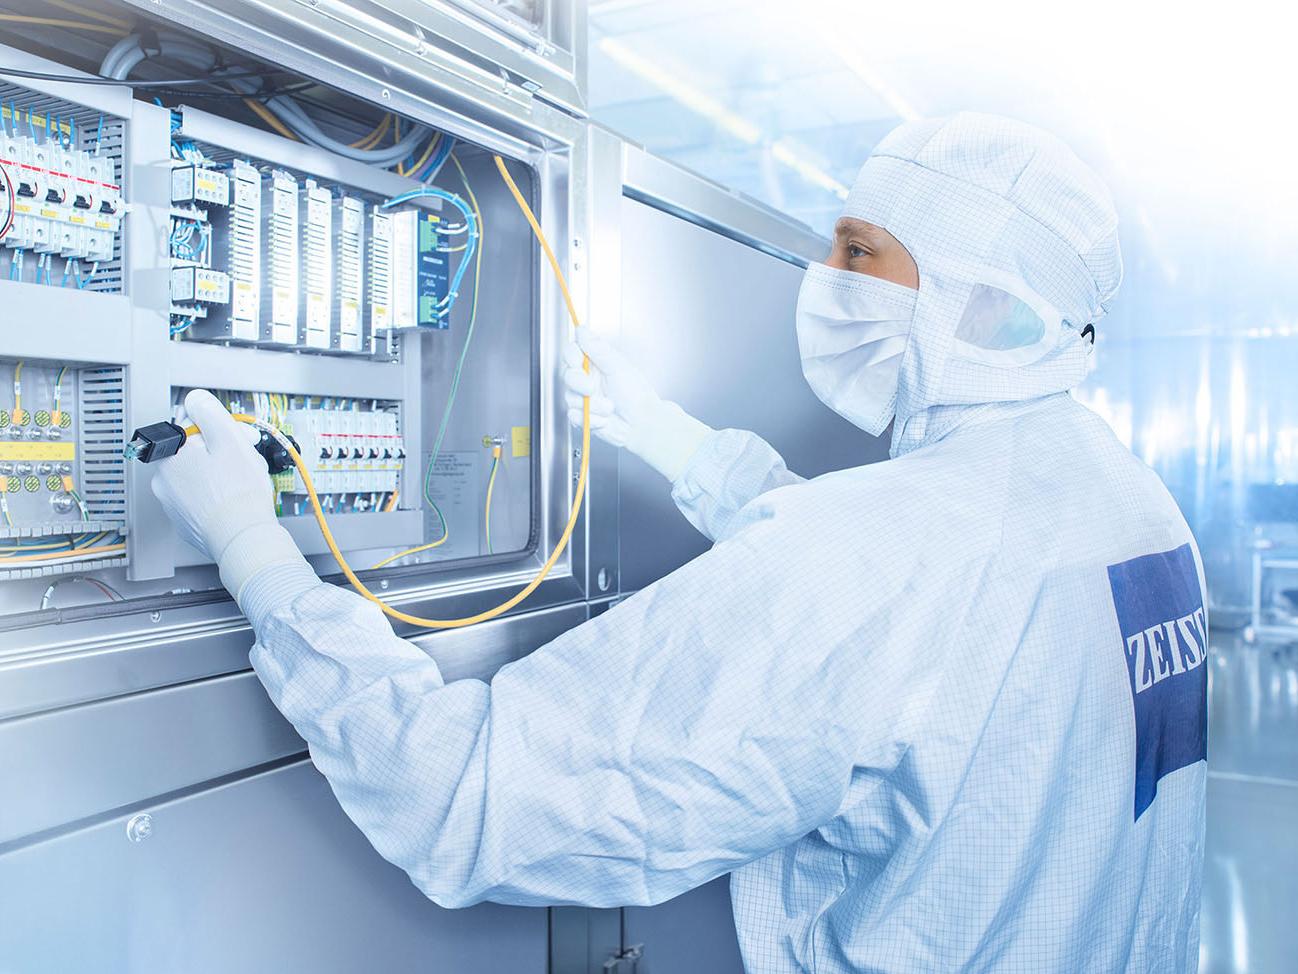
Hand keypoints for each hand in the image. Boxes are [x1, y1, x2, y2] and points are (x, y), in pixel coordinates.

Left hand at [151, 389, 303, 599]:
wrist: (242, 538)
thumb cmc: (237, 494)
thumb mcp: (229, 439)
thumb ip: (209, 412)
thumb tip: (196, 399)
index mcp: (168, 456)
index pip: (186, 427)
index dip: (213, 428)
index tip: (232, 436)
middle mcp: (163, 481)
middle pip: (191, 453)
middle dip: (217, 452)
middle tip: (241, 458)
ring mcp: (172, 505)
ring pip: (196, 477)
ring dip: (216, 474)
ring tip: (240, 482)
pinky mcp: (185, 523)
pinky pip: (199, 500)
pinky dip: (215, 497)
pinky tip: (233, 500)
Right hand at [562, 330, 710, 482]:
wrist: (642, 423)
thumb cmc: (636, 395)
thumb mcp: (618, 366)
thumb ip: (598, 349)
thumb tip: (583, 330)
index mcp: (595, 363)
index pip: (572, 352)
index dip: (571, 356)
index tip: (578, 361)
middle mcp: (587, 379)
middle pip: (567, 375)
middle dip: (580, 383)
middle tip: (593, 388)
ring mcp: (584, 398)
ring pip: (570, 397)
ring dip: (591, 405)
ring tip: (610, 407)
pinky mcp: (583, 417)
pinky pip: (574, 416)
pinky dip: (591, 419)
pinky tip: (605, 419)